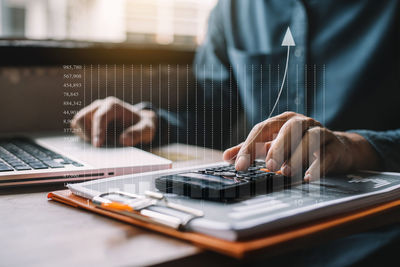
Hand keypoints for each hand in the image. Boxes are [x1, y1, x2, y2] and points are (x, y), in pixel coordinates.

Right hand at [71, 96, 157, 146]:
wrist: (140, 123)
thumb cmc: (142, 125)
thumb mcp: (146, 130)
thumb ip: (137, 134)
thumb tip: (123, 140)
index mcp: (113, 106)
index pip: (100, 116)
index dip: (97, 131)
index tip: (98, 145)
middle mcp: (100, 106)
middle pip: (83, 118)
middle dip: (88, 134)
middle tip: (99, 146)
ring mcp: (93, 112)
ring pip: (78, 122)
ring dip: (84, 135)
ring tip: (99, 143)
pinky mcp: (89, 120)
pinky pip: (77, 127)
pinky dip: (82, 135)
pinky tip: (95, 142)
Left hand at [223, 112, 379, 180]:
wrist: (337, 148)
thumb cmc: (299, 145)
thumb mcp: (273, 145)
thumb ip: (251, 150)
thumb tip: (227, 157)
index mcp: (283, 120)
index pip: (262, 129)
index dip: (249, 147)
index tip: (240, 166)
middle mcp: (302, 122)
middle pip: (288, 129)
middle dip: (277, 148)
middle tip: (269, 166)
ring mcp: (321, 132)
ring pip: (310, 139)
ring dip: (297, 156)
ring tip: (287, 172)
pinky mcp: (336, 147)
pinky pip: (327, 155)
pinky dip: (317, 167)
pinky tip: (307, 178)